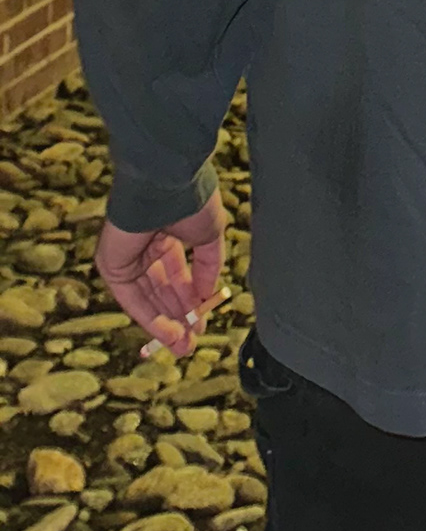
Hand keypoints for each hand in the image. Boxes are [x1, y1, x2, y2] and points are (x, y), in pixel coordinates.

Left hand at [95, 195, 229, 357]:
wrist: (168, 184)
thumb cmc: (192, 201)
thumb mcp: (209, 237)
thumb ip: (208, 267)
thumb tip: (207, 295)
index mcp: (167, 235)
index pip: (177, 276)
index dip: (191, 301)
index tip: (203, 323)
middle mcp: (145, 248)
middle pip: (161, 292)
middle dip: (178, 318)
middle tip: (192, 343)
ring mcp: (127, 257)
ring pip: (147, 299)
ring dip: (165, 324)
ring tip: (183, 346)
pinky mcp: (112, 265)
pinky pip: (131, 298)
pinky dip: (149, 317)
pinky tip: (169, 333)